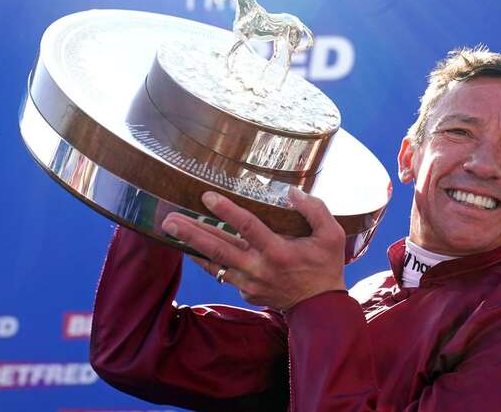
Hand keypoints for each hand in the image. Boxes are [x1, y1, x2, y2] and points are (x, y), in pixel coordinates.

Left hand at [161, 188, 346, 310]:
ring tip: (171, 230)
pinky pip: (223, 274)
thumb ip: (314, 210)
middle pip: (219, 248)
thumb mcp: (332, 235)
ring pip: (215, 262)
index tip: (207, 197)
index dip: (227, 211)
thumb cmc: (326, 266)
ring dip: (193, 246)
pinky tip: (193, 250)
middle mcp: (259, 269)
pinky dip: (207, 262)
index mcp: (279, 252)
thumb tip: (292, 193)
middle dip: (192, 232)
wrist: (319, 307)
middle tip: (169, 219)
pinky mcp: (245, 293)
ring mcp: (249, 283)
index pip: (248, 227)